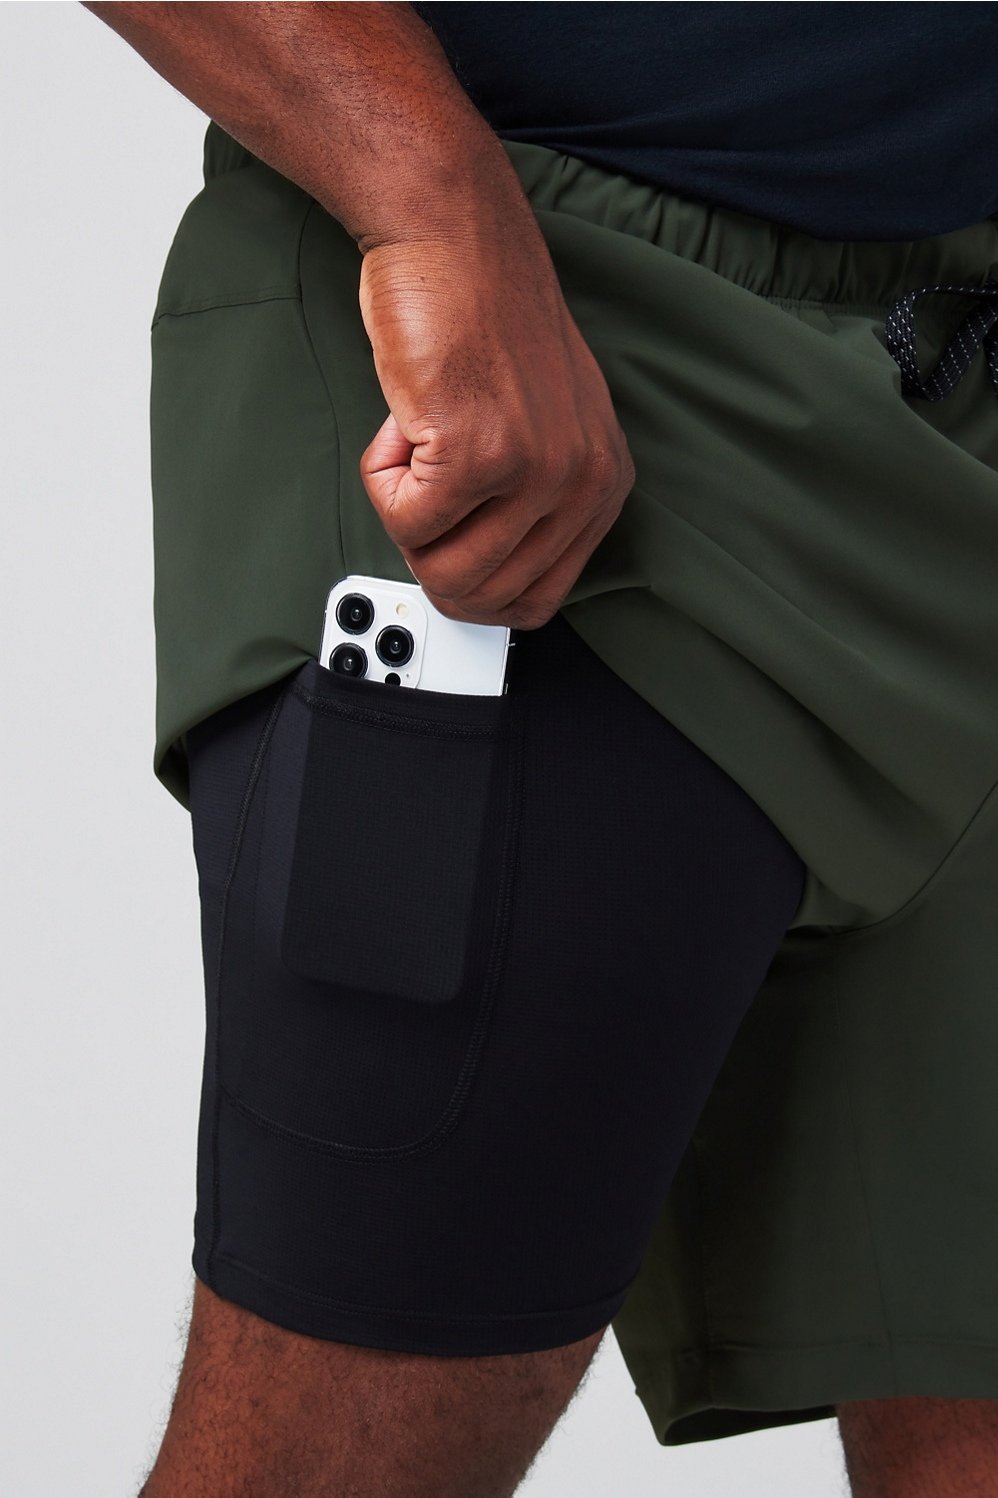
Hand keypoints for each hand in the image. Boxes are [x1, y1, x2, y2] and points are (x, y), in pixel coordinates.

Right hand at [356, 220, 635, 629]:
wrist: (451, 237)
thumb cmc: (478, 319)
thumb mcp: (542, 424)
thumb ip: (531, 500)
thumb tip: (485, 576)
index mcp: (603, 482)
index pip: (538, 599)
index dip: (473, 587)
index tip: (445, 552)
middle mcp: (583, 481)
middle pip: (486, 595)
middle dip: (429, 553)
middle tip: (419, 485)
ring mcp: (537, 471)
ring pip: (443, 571)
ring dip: (406, 513)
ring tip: (418, 443)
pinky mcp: (480, 454)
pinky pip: (405, 522)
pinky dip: (381, 476)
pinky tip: (406, 418)